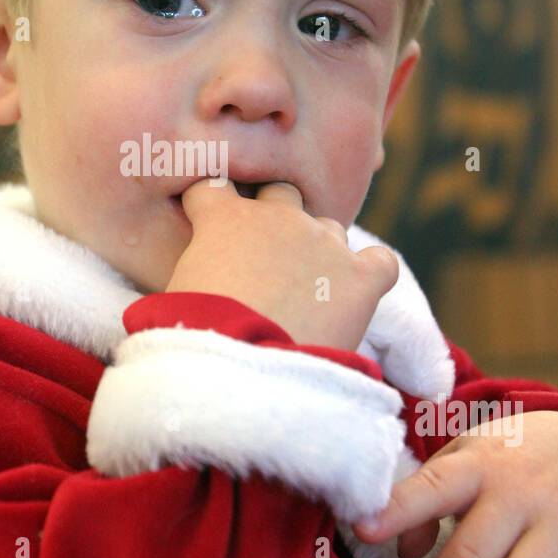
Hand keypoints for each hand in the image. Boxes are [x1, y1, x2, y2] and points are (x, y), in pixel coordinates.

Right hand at [166, 178, 398, 350]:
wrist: (243, 371)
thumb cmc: (196, 336)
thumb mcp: (177, 291)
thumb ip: (194, 266)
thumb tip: (198, 277)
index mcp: (225, 217)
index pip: (215, 186)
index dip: (212, 204)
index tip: (211, 223)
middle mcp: (279, 217)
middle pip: (282, 193)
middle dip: (275, 219)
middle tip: (266, 262)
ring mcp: (325, 243)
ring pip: (330, 229)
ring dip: (319, 252)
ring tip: (307, 295)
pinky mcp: (362, 278)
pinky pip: (380, 261)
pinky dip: (370, 274)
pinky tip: (356, 296)